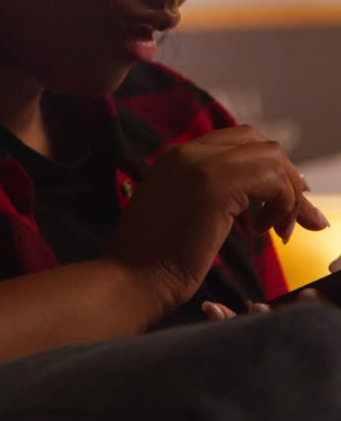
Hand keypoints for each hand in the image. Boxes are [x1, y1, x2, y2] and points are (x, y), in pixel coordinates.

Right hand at [105, 124, 328, 317]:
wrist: (131, 280)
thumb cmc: (153, 260)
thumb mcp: (180, 212)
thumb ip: (207, 194)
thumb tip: (249, 196)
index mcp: (176, 156)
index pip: (237, 141)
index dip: (265, 167)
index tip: (278, 200)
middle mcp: (188, 151)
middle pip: (258, 142)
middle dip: (284, 176)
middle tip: (290, 215)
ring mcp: (201, 165)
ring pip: (271, 157)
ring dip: (287, 193)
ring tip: (279, 229)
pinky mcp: (215, 186)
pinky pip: (273, 179)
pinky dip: (283, 204)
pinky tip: (267, 232)